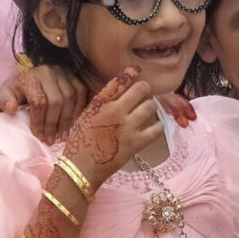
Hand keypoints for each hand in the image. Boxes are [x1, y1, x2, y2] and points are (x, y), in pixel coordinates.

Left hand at [0, 64, 87, 144]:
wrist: (32, 76)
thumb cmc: (19, 89)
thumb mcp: (6, 93)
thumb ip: (5, 101)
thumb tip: (11, 109)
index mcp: (31, 78)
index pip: (39, 101)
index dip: (40, 121)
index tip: (39, 136)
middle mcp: (49, 73)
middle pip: (56, 101)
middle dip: (53, 124)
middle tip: (51, 140)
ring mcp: (64, 74)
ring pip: (70, 98)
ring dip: (67, 120)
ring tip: (62, 136)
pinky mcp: (74, 77)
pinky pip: (81, 94)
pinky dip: (78, 110)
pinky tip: (72, 124)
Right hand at [0, 65, 195, 143]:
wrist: (81, 167)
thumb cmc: (80, 142)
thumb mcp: (86, 116)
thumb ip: (102, 104)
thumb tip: (119, 95)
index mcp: (101, 103)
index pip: (120, 81)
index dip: (131, 72)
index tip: (137, 70)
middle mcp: (116, 111)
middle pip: (141, 89)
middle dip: (145, 89)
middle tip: (145, 93)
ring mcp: (128, 126)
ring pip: (151, 106)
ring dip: (151, 107)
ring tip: (148, 111)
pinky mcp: (136, 142)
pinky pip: (157, 129)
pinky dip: (158, 126)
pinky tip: (155, 127)